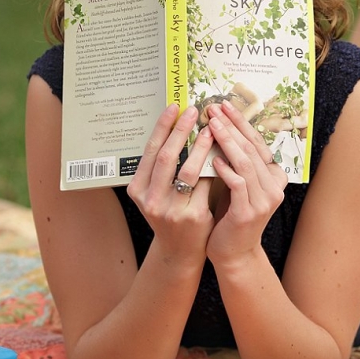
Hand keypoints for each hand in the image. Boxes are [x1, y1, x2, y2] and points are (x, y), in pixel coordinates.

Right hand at [127, 104, 214, 266]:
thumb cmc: (170, 212)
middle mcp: (150, 200)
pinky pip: (206, 184)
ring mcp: (171, 210)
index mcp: (138, 189)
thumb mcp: (156, 192)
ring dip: (201, 146)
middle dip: (181, 130)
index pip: (150, 151)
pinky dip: (214, 166)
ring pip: (189, 170)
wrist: (179, 251)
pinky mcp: (193, 217)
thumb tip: (176, 125)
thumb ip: (161, 167)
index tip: (174, 107)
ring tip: (211, 129)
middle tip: (194, 111)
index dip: (162, 127)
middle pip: (166, 157)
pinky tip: (222, 152)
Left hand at [204, 100, 287, 269]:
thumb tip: (217, 125)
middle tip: (214, 109)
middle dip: (232, 125)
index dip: (240, 122)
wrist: (233, 252)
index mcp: (274, 175)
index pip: (257, 141)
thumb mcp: (236, 182)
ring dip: (227, 141)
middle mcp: (275, 186)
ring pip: (246, 162)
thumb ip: (233, 159)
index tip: (222, 105)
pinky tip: (212, 158)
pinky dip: (226, 169)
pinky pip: (239, 184)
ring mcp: (264, 200)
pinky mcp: (250, 212)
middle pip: (252, 147)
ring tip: (211, 125)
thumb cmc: (230, 214)